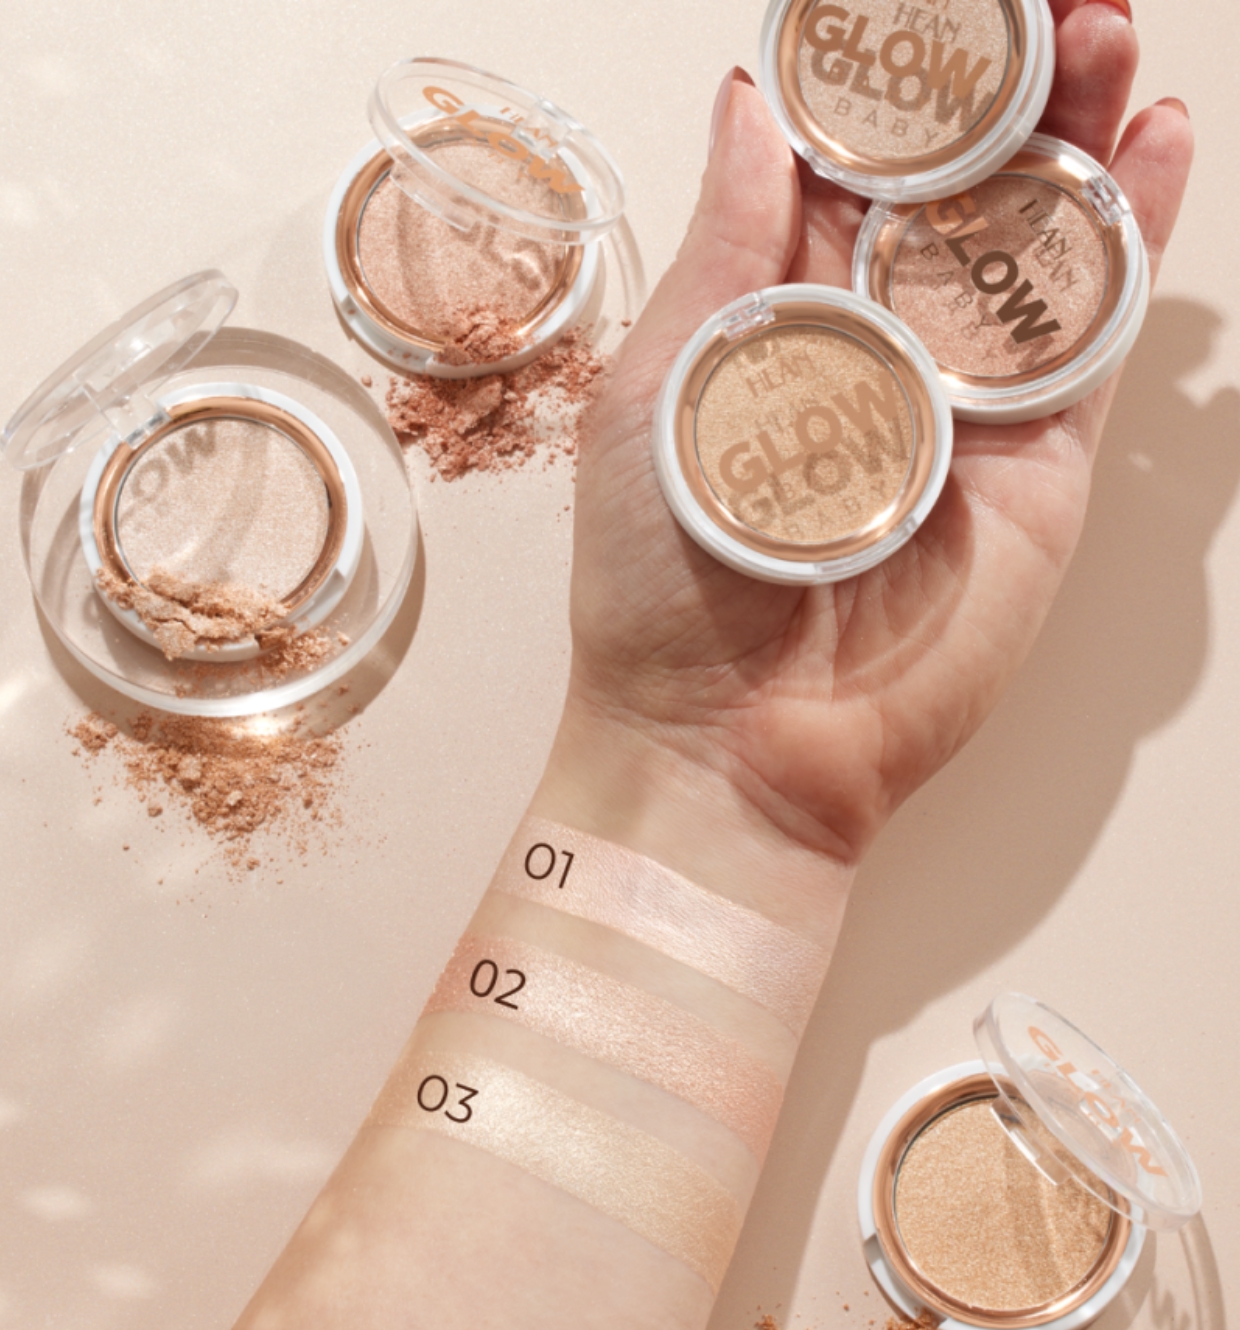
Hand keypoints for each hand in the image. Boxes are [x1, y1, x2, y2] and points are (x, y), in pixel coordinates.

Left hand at [566, 3, 1191, 866]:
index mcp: (773, 315)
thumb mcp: (663, 394)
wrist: (736, 743)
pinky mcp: (1034, 463)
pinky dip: (1127, 240)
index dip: (884, 77)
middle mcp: (874, 344)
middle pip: (955, 184)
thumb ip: (729, 251)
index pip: (843, 166)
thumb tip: (750, 104)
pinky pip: (1088, 334)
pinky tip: (1154, 146)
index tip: (911, 1)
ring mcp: (962, 400)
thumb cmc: (661, 585)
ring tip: (1106, 27)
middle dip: (999, 83)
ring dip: (1076, 129)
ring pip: (1033, 239)